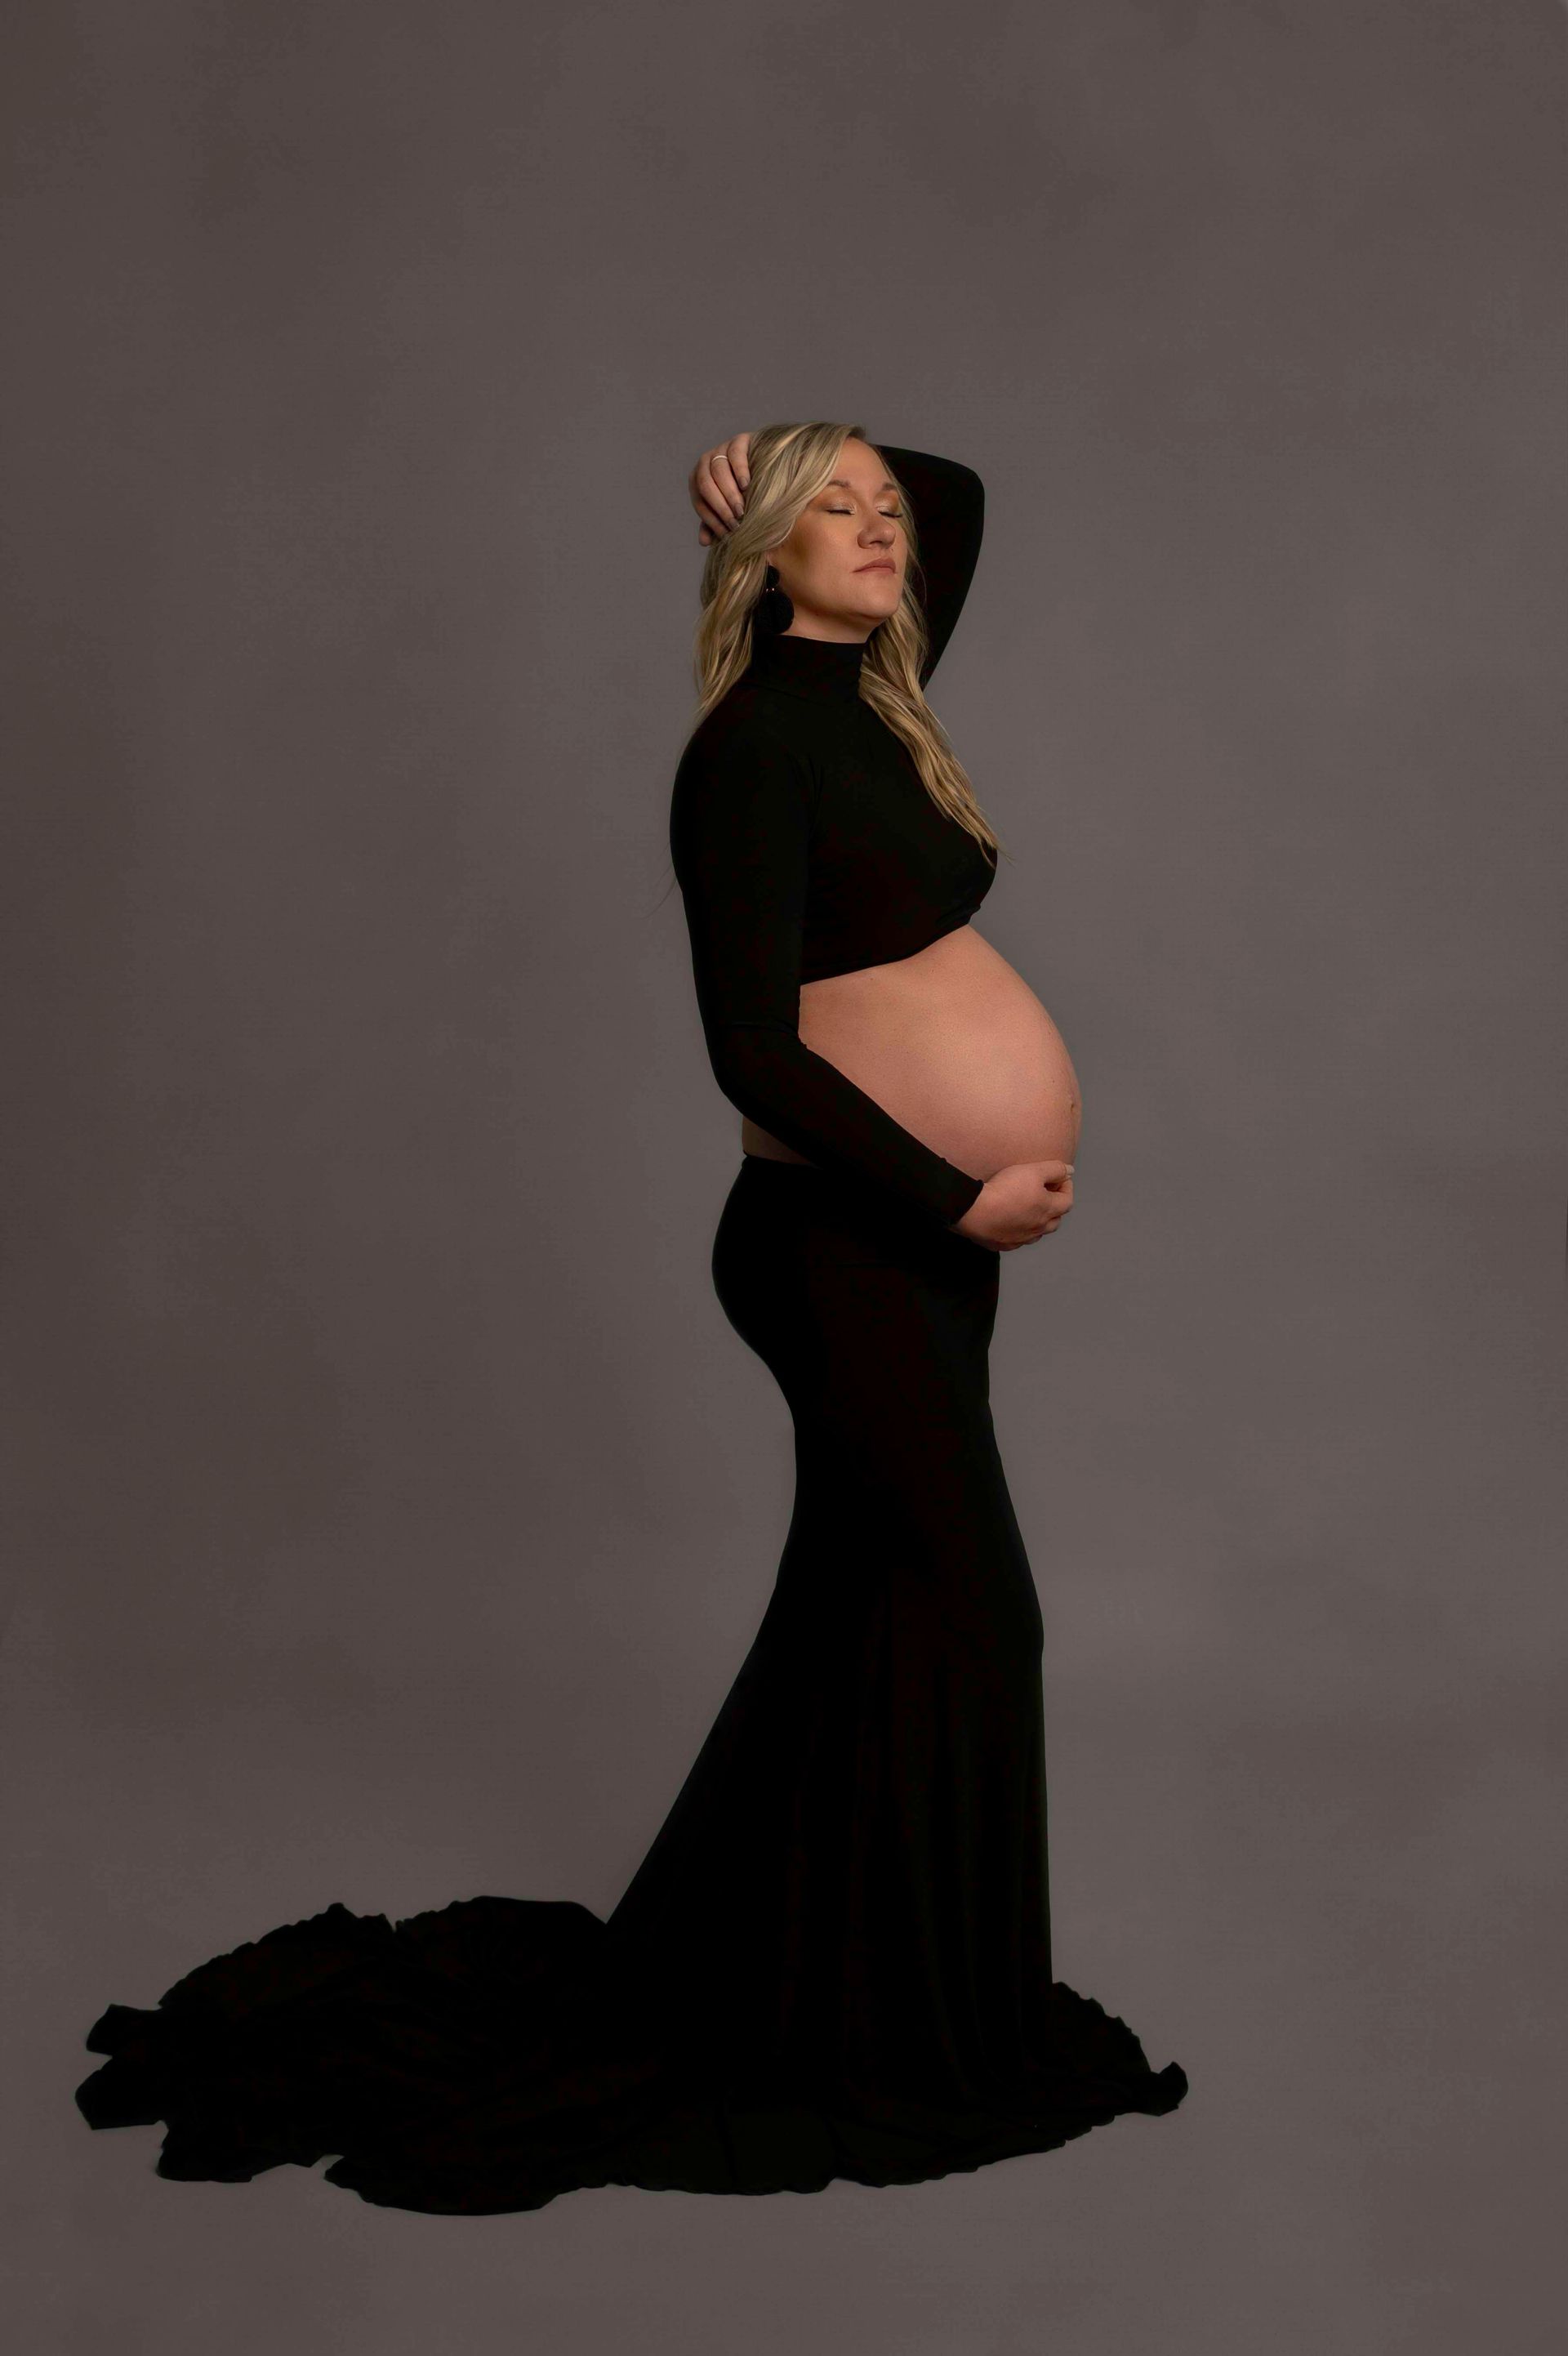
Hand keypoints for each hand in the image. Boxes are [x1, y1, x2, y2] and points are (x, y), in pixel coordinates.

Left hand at [690, 433, 751, 544]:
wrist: (765, 468)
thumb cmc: (742, 494)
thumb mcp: (728, 509)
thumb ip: (714, 523)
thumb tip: (704, 542)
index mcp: (697, 481)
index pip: (700, 502)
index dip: (712, 520)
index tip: (727, 534)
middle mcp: (705, 462)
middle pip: (706, 485)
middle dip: (720, 507)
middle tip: (736, 522)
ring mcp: (720, 449)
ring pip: (718, 470)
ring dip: (729, 493)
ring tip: (742, 509)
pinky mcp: (738, 440)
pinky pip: (734, 454)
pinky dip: (739, 470)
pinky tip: (746, 485)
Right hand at [951, 1160, 1074, 1251]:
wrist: (975, 1211)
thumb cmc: (1004, 1190)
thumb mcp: (1033, 1170)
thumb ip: (1055, 1169)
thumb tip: (1070, 1171)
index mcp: (1048, 1210)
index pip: (1067, 1201)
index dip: (1066, 1187)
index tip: (1059, 1178)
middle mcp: (1038, 1227)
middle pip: (1056, 1220)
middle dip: (1055, 1206)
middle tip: (1046, 1193)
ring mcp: (1022, 1239)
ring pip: (1038, 1233)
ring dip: (1039, 1221)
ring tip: (1030, 1209)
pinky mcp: (1005, 1244)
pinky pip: (1018, 1240)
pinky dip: (1020, 1230)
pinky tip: (1011, 1221)